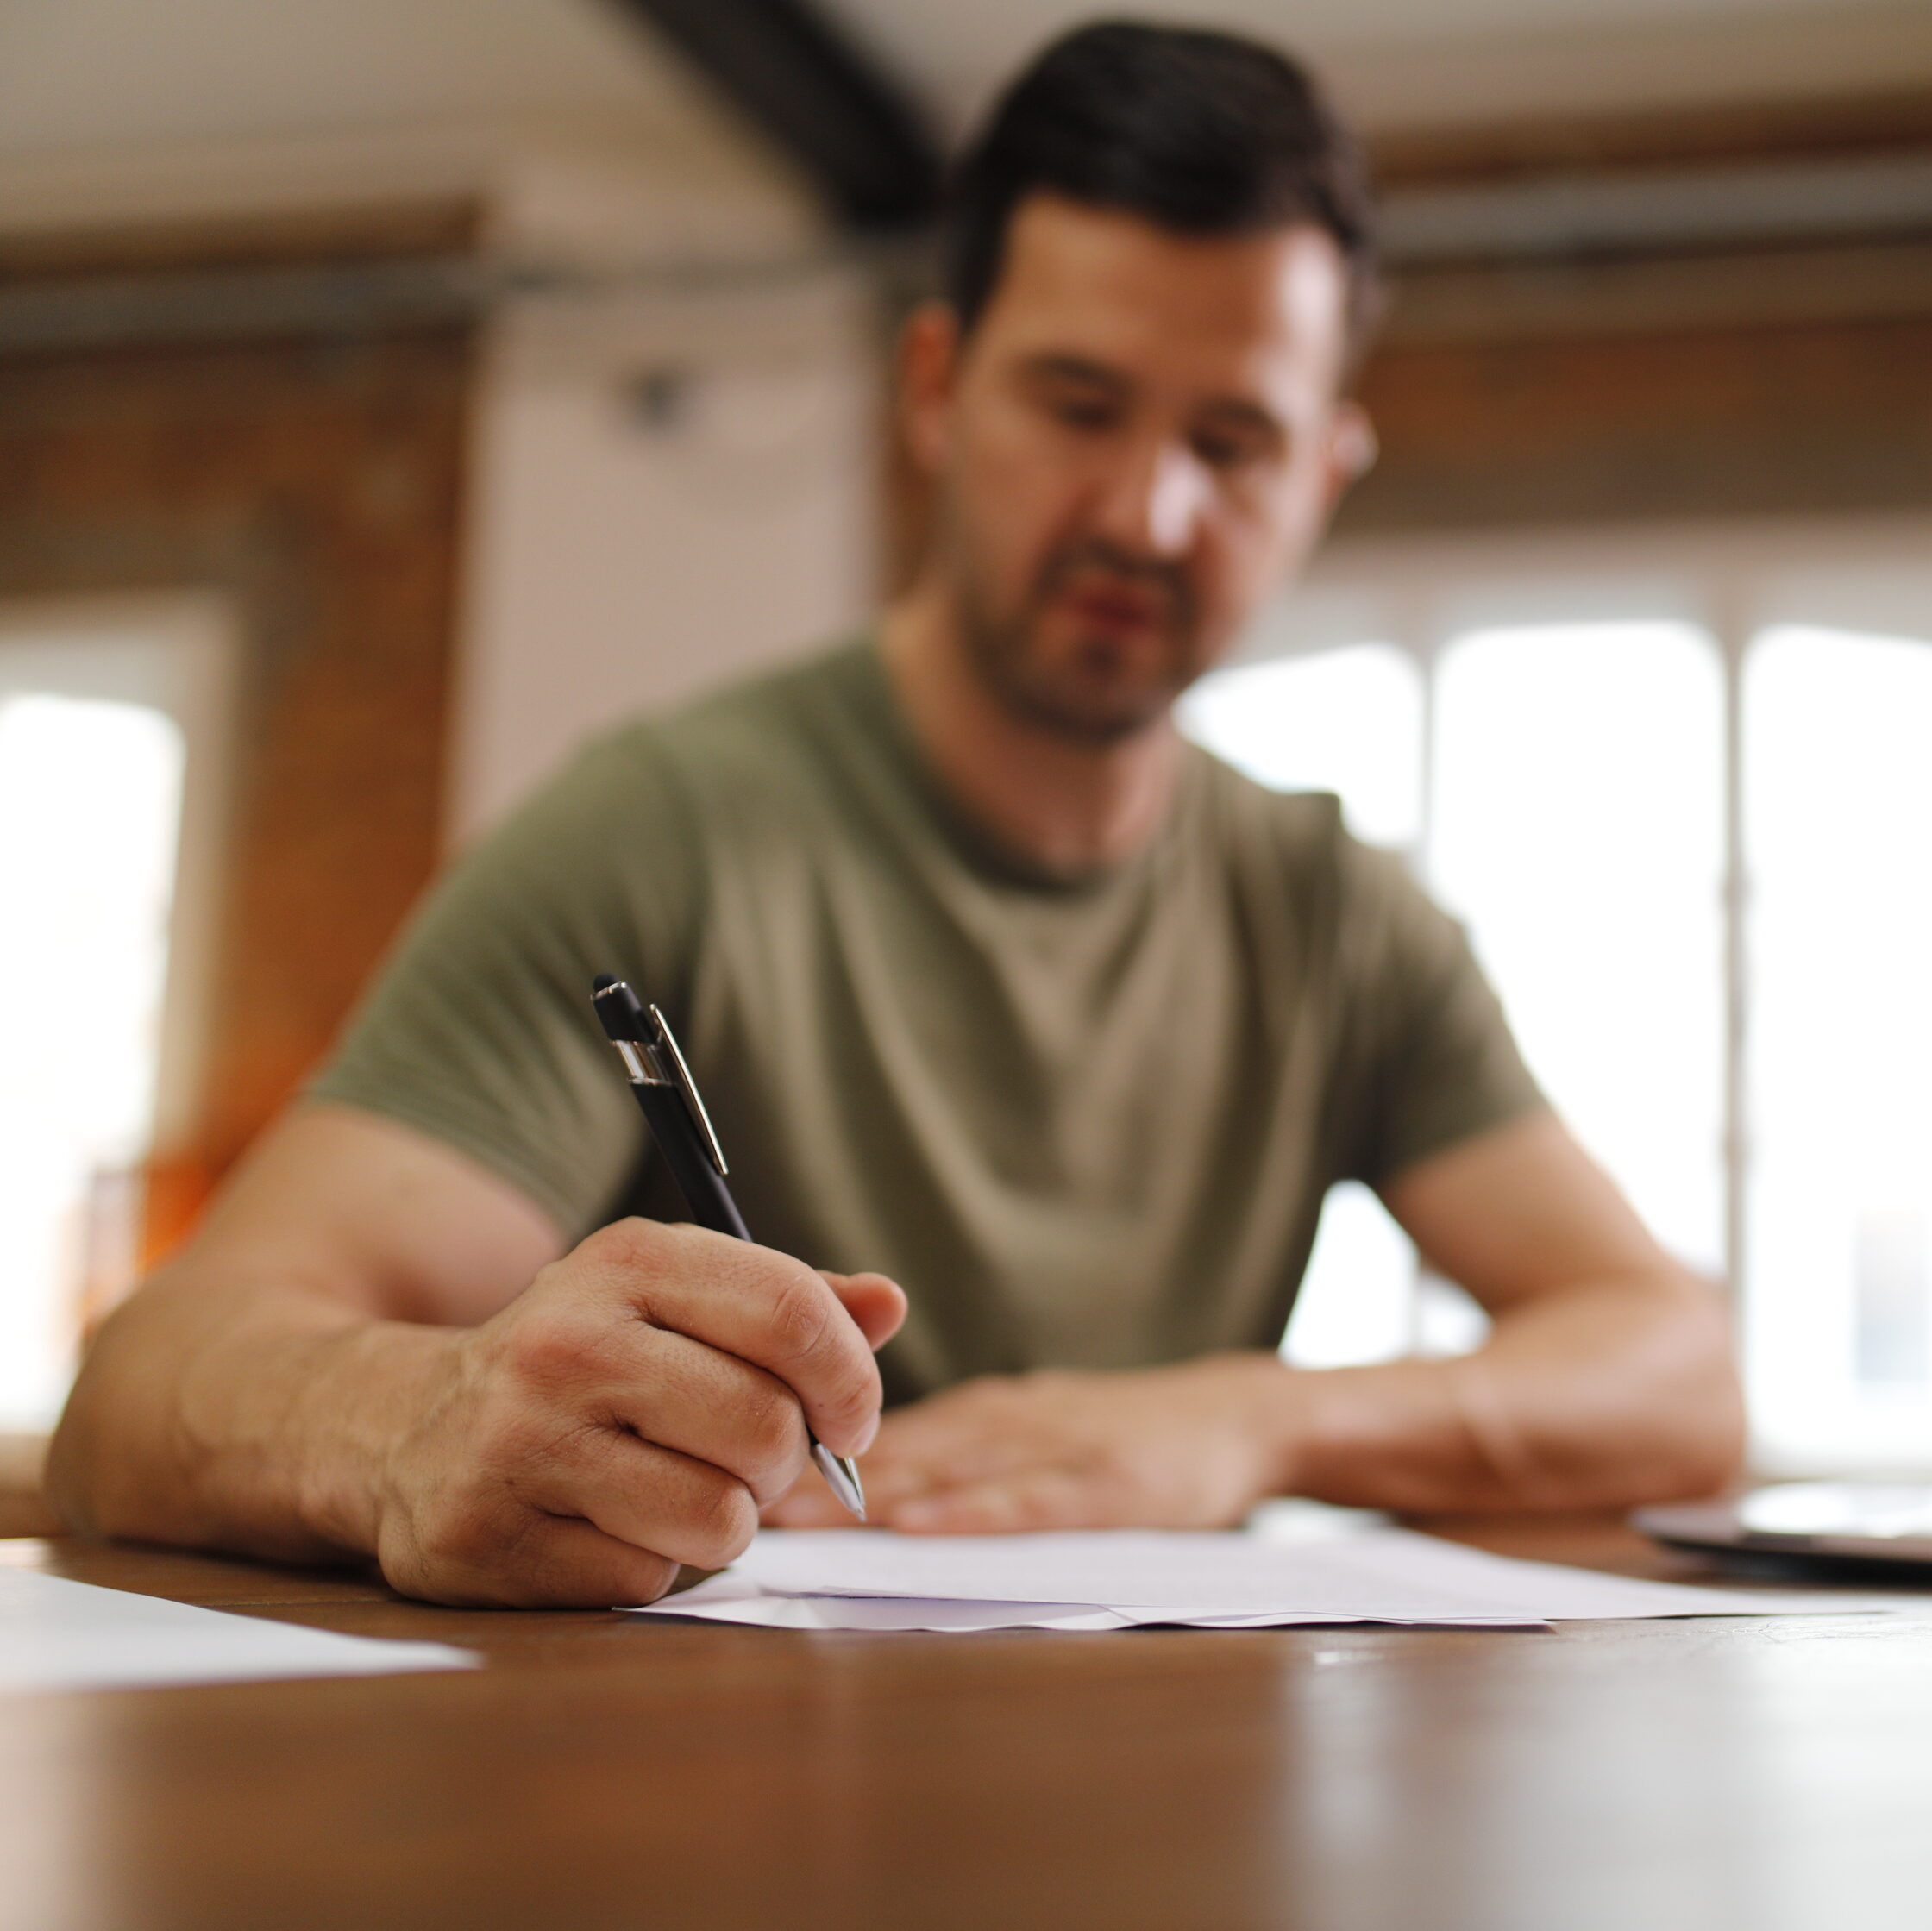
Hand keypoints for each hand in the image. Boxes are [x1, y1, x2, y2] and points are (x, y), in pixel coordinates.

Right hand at [369, 1218, 904, 1604]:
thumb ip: (792, 1303)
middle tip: (744, 1460)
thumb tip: (889, 1303)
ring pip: (717, 1520)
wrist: (402, 1425)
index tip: (850, 1418)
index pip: (790, 1313)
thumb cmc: (584, 1362)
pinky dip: (644, 1567)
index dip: (849, 1378)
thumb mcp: (674, 1299)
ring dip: (719, 1524)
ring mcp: (518, 1442)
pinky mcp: (486, 1540)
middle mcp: (567, 1340)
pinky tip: (597, 1525)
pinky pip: (642, 1582)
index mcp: (630, 1261)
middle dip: (781, 1463)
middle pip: (765, 1428)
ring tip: (670, 1491)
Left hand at [762, 1355, 1292, 1533]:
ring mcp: (1054, 1446)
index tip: (722, 1465)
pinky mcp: (1106, 1482)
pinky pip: (1027, 1500)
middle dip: (804, 1473)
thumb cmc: (1128, 1432)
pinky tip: (920, 1527)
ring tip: (789, 1514)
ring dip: (860, 1491)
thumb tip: (853, 1482)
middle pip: (889, 1448)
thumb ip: (957, 1453)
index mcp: (982, 1412)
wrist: (1242, 1416)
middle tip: (725, 1496)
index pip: (874, 1429)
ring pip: (943, 1468)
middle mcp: (1003, 1419)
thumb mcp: (1035, 1429)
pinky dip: (970, 1512)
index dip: (797, 1445)